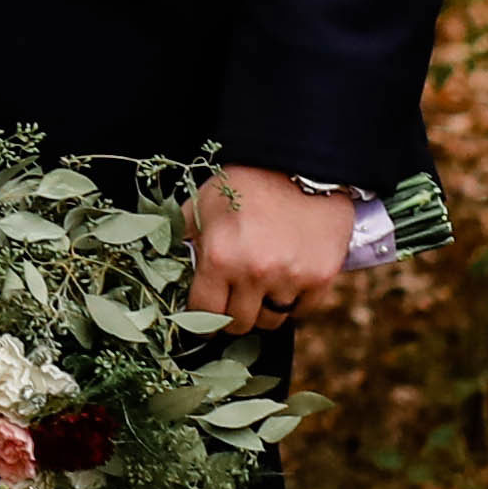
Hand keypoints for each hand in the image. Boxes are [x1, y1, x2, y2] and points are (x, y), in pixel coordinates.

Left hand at [186, 168, 359, 326]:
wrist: (298, 164)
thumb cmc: (243, 186)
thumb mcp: (201, 206)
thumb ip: (183, 241)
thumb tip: (165, 272)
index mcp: (220, 257)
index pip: (205, 314)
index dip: (201, 321)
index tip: (203, 322)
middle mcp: (255, 272)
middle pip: (239, 324)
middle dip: (232, 317)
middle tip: (234, 302)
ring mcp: (292, 276)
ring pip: (272, 321)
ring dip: (263, 309)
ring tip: (261, 286)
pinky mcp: (322, 277)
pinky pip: (302, 311)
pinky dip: (293, 303)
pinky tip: (286, 282)